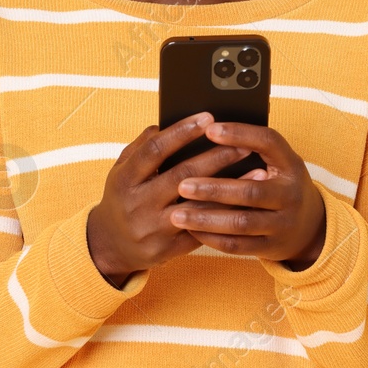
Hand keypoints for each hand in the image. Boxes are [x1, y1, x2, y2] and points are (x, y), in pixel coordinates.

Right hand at [86, 114, 252, 287]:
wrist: (111, 246)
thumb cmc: (122, 198)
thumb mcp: (121, 171)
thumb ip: (141, 147)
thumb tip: (165, 124)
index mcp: (124, 180)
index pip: (154, 150)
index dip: (181, 132)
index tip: (208, 117)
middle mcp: (138, 204)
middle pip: (182, 176)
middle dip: (216, 158)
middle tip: (244, 143)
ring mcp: (153, 229)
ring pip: (198, 206)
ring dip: (230, 189)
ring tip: (257, 172)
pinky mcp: (167, 249)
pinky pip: (202, 231)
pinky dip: (225, 216)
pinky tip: (246, 204)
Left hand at [170, 122, 327, 269]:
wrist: (310, 228)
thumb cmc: (281, 185)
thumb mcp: (278, 163)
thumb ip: (252, 149)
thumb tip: (206, 130)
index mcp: (291, 165)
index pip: (269, 143)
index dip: (241, 134)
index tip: (209, 129)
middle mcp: (290, 195)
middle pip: (251, 192)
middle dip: (214, 189)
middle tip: (181, 185)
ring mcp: (282, 224)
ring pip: (241, 223)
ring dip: (206, 219)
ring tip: (177, 215)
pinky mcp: (270, 247)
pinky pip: (237, 245)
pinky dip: (211, 238)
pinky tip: (191, 229)